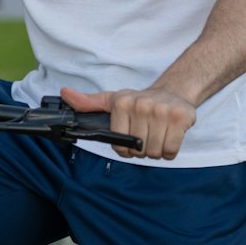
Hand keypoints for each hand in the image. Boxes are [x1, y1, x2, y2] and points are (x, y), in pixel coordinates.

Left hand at [60, 86, 196, 160]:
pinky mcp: (181, 117)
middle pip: (138, 150)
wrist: (173, 92)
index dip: (125, 148)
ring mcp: (162, 111)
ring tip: (157, 136)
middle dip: (142, 150)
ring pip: (154, 152)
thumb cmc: (139, 102)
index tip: (131, 137)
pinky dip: (170, 151)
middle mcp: (141, 105)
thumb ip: (88, 102)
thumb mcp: (112, 100)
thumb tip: (64, 93)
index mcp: (122, 103)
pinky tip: (168, 137)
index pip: (119, 145)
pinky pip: (171, 150)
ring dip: (156, 151)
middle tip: (146, 136)